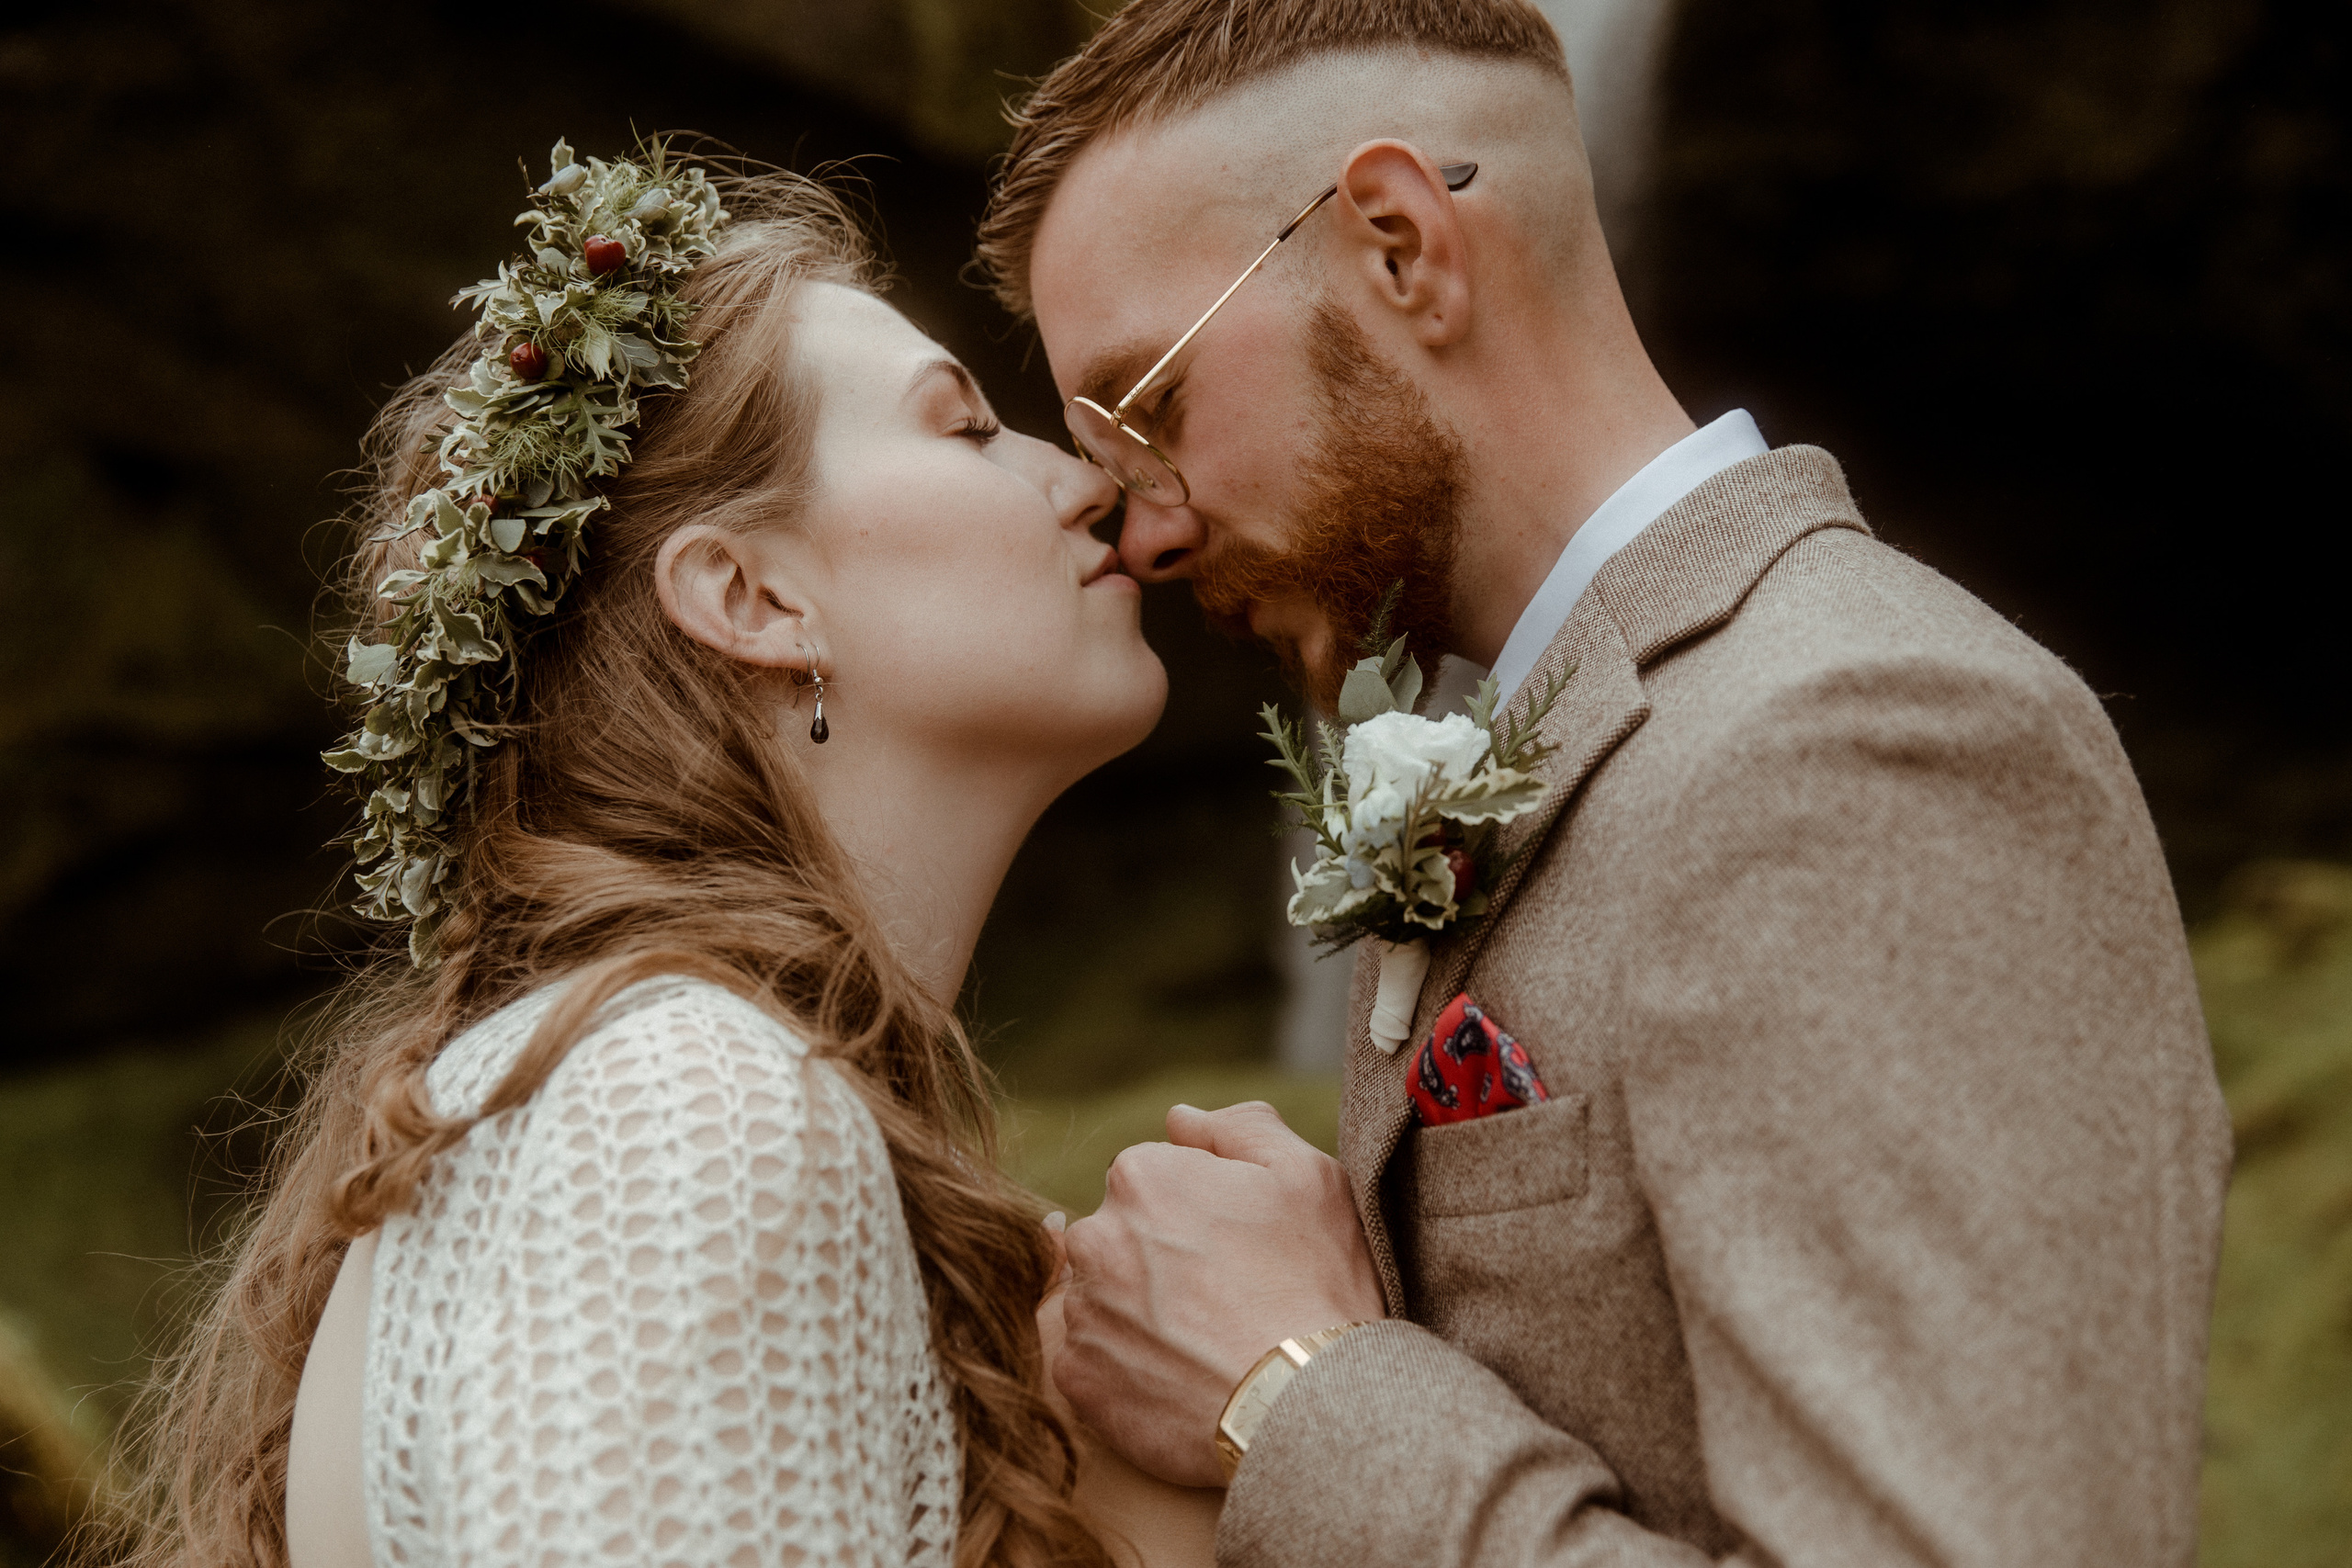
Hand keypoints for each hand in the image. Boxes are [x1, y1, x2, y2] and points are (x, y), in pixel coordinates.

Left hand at [1056, 1101, 1384, 1487]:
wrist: (1306, 1404)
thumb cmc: (1314, 1283)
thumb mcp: (1306, 1176)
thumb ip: (1239, 1128)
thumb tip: (1180, 1119)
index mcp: (1141, 1177)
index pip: (1154, 1181)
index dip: (1202, 1213)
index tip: (1240, 1249)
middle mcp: (1095, 1238)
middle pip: (1122, 1238)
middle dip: (1163, 1260)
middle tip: (1228, 1298)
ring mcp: (1081, 1312)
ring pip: (1106, 1300)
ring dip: (1143, 1315)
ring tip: (1209, 1345)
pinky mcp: (1078, 1380)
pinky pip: (1095, 1364)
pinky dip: (1130, 1371)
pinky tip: (1183, 1379)